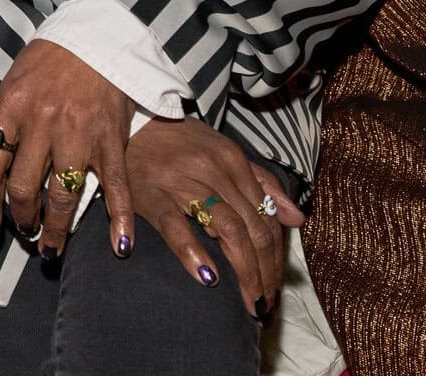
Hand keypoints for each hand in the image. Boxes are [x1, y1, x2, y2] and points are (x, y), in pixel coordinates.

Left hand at [0, 40, 134, 260]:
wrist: (97, 37)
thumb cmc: (47, 61)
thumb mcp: (10, 84)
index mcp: (12, 108)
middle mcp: (44, 123)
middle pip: (24, 187)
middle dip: (21, 218)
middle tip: (22, 231)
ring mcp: (80, 133)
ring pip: (63, 193)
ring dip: (55, 227)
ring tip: (49, 246)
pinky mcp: (112, 139)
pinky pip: (116, 184)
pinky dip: (120, 216)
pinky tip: (119, 244)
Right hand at [123, 118, 303, 318]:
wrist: (129, 120)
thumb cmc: (176, 140)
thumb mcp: (223, 152)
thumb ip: (261, 183)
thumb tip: (296, 219)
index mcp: (232, 160)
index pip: (266, 216)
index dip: (276, 256)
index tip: (275, 286)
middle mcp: (213, 169)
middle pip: (253, 227)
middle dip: (265, 272)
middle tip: (265, 304)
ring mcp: (182, 181)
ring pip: (228, 229)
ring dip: (245, 270)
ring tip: (249, 301)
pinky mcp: (151, 193)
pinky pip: (175, 226)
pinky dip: (194, 252)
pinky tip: (208, 276)